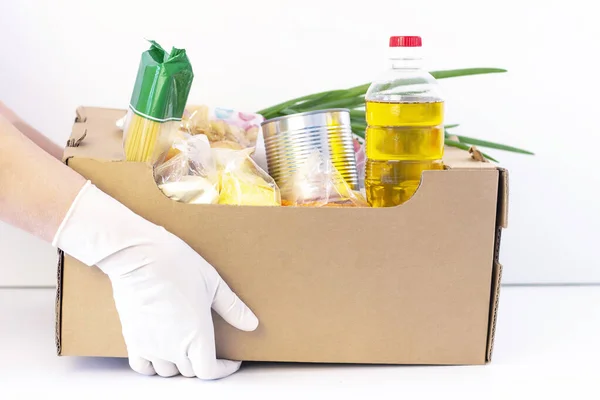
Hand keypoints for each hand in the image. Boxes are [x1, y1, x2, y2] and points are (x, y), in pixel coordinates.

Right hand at [53, 181, 257, 378]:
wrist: (139, 255)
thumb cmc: (177, 265)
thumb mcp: (213, 284)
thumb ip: (233, 308)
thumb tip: (251, 324)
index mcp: (196, 336)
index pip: (209, 372)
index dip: (223, 370)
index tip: (230, 361)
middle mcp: (172, 348)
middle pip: (190, 371)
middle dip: (203, 362)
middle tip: (209, 346)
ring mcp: (150, 345)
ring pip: (167, 371)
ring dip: (179, 364)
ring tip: (186, 347)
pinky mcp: (132, 338)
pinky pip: (142, 366)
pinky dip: (153, 365)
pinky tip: (160, 351)